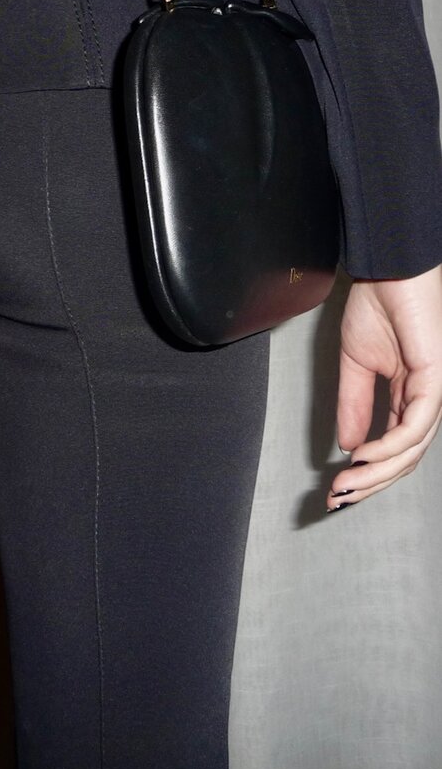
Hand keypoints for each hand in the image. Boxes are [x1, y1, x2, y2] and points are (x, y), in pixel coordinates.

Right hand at [327, 262, 441, 511]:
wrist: (387, 270)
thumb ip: (353, 404)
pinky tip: (364, 455)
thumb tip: (349, 445)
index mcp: (408, 394)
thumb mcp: (354, 363)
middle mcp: (426, 398)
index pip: (394, 447)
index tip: (336, 490)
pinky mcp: (435, 379)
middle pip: (405, 457)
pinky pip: (415, 424)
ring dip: (377, 472)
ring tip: (346, 483)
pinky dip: (389, 445)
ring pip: (412, 448)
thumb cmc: (378, 304)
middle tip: (338, 498)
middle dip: (370, 483)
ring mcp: (434, 390)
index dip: (367, 473)